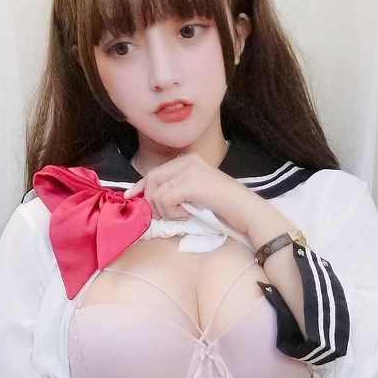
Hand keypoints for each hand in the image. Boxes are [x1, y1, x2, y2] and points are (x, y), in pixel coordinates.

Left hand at [123, 152, 257, 231]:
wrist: (246, 210)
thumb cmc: (223, 206)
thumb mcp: (195, 193)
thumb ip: (175, 191)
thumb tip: (149, 200)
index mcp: (188, 161)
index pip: (155, 172)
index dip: (140, 186)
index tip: (131, 197)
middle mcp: (187, 161)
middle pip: (151, 180)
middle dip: (151, 201)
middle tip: (163, 216)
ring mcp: (189, 170)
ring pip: (157, 193)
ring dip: (165, 211)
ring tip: (184, 214)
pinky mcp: (191, 183)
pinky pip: (165, 200)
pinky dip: (173, 213)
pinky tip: (188, 214)